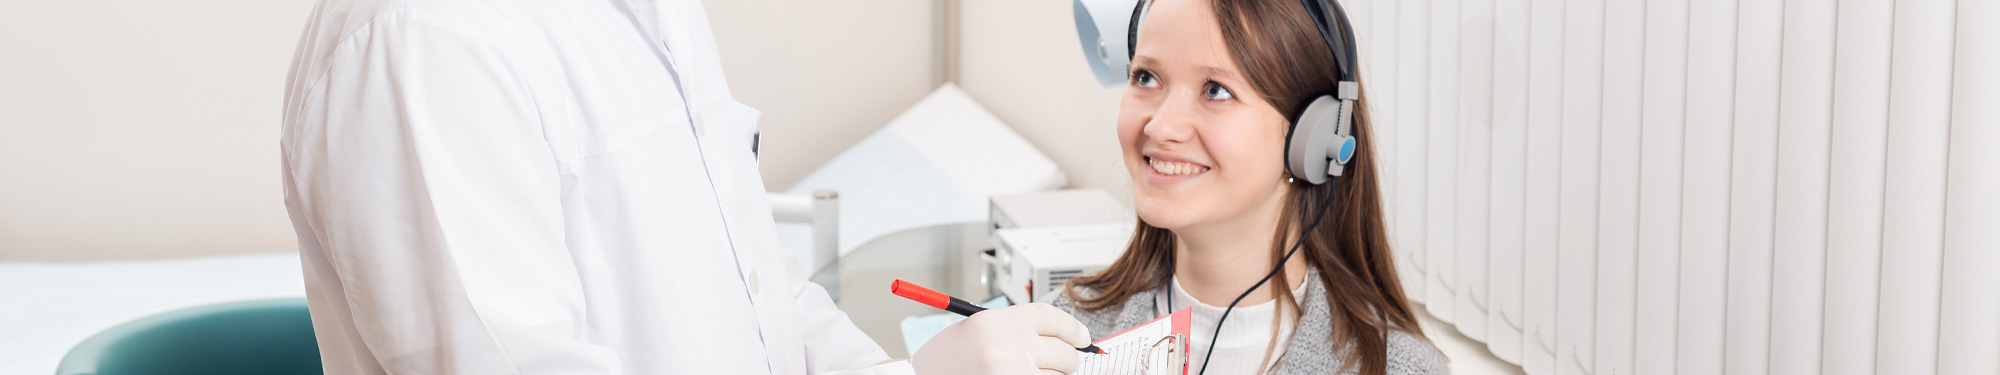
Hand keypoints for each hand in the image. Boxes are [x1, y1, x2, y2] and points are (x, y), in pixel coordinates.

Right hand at [911, 303, 1092, 374]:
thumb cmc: (945, 362)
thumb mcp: (975, 332)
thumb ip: (1014, 331)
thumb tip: (1060, 339)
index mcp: (997, 321)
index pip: (1051, 318)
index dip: (1072, 329)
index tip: (1082, 338)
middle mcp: (1008, 345)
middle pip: (1062, 351)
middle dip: (1068, 361)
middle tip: (1065, 365)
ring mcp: (1012, 372)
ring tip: (1028, 373)